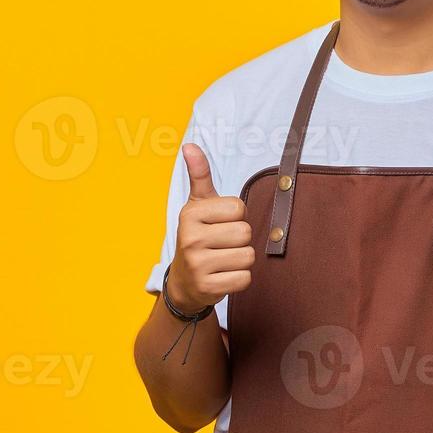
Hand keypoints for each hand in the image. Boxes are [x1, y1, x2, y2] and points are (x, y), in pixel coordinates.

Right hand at [166, 143, 253, 312]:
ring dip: (241, 260)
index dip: (236, 216)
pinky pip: (244, 278)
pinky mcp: (208, 288)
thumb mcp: (197, 205)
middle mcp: (190, 238)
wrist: (184, 282)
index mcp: (191, 214)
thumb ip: (199, 175)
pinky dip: (239, 279)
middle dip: (240, 239)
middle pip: (245, 232)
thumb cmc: (197, 237)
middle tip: (222, 244)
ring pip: (247, 256)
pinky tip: (223, 275)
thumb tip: (190, 145)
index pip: (239, 208)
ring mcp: (197, 265)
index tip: (220, 223)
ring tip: (223, 260)